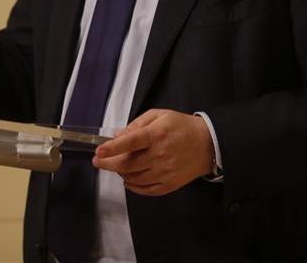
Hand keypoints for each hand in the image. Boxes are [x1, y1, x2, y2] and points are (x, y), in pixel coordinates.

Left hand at [92, 109, 214, 195]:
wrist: (208, 144)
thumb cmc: (183, 127)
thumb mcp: (160, 115)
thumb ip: (137, 124)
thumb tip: (118, 135)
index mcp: (157, 135)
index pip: (130, 142)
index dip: (112, 147)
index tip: (99, 151)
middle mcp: (160, 154)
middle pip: (127, 164)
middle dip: (108, 163)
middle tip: (98, 161)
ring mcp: (165, 171)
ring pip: (134, 178)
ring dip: (121, 173)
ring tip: (118, 167)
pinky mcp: (169, 183)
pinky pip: (146, 190)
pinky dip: (134, 186)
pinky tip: (129, 180)